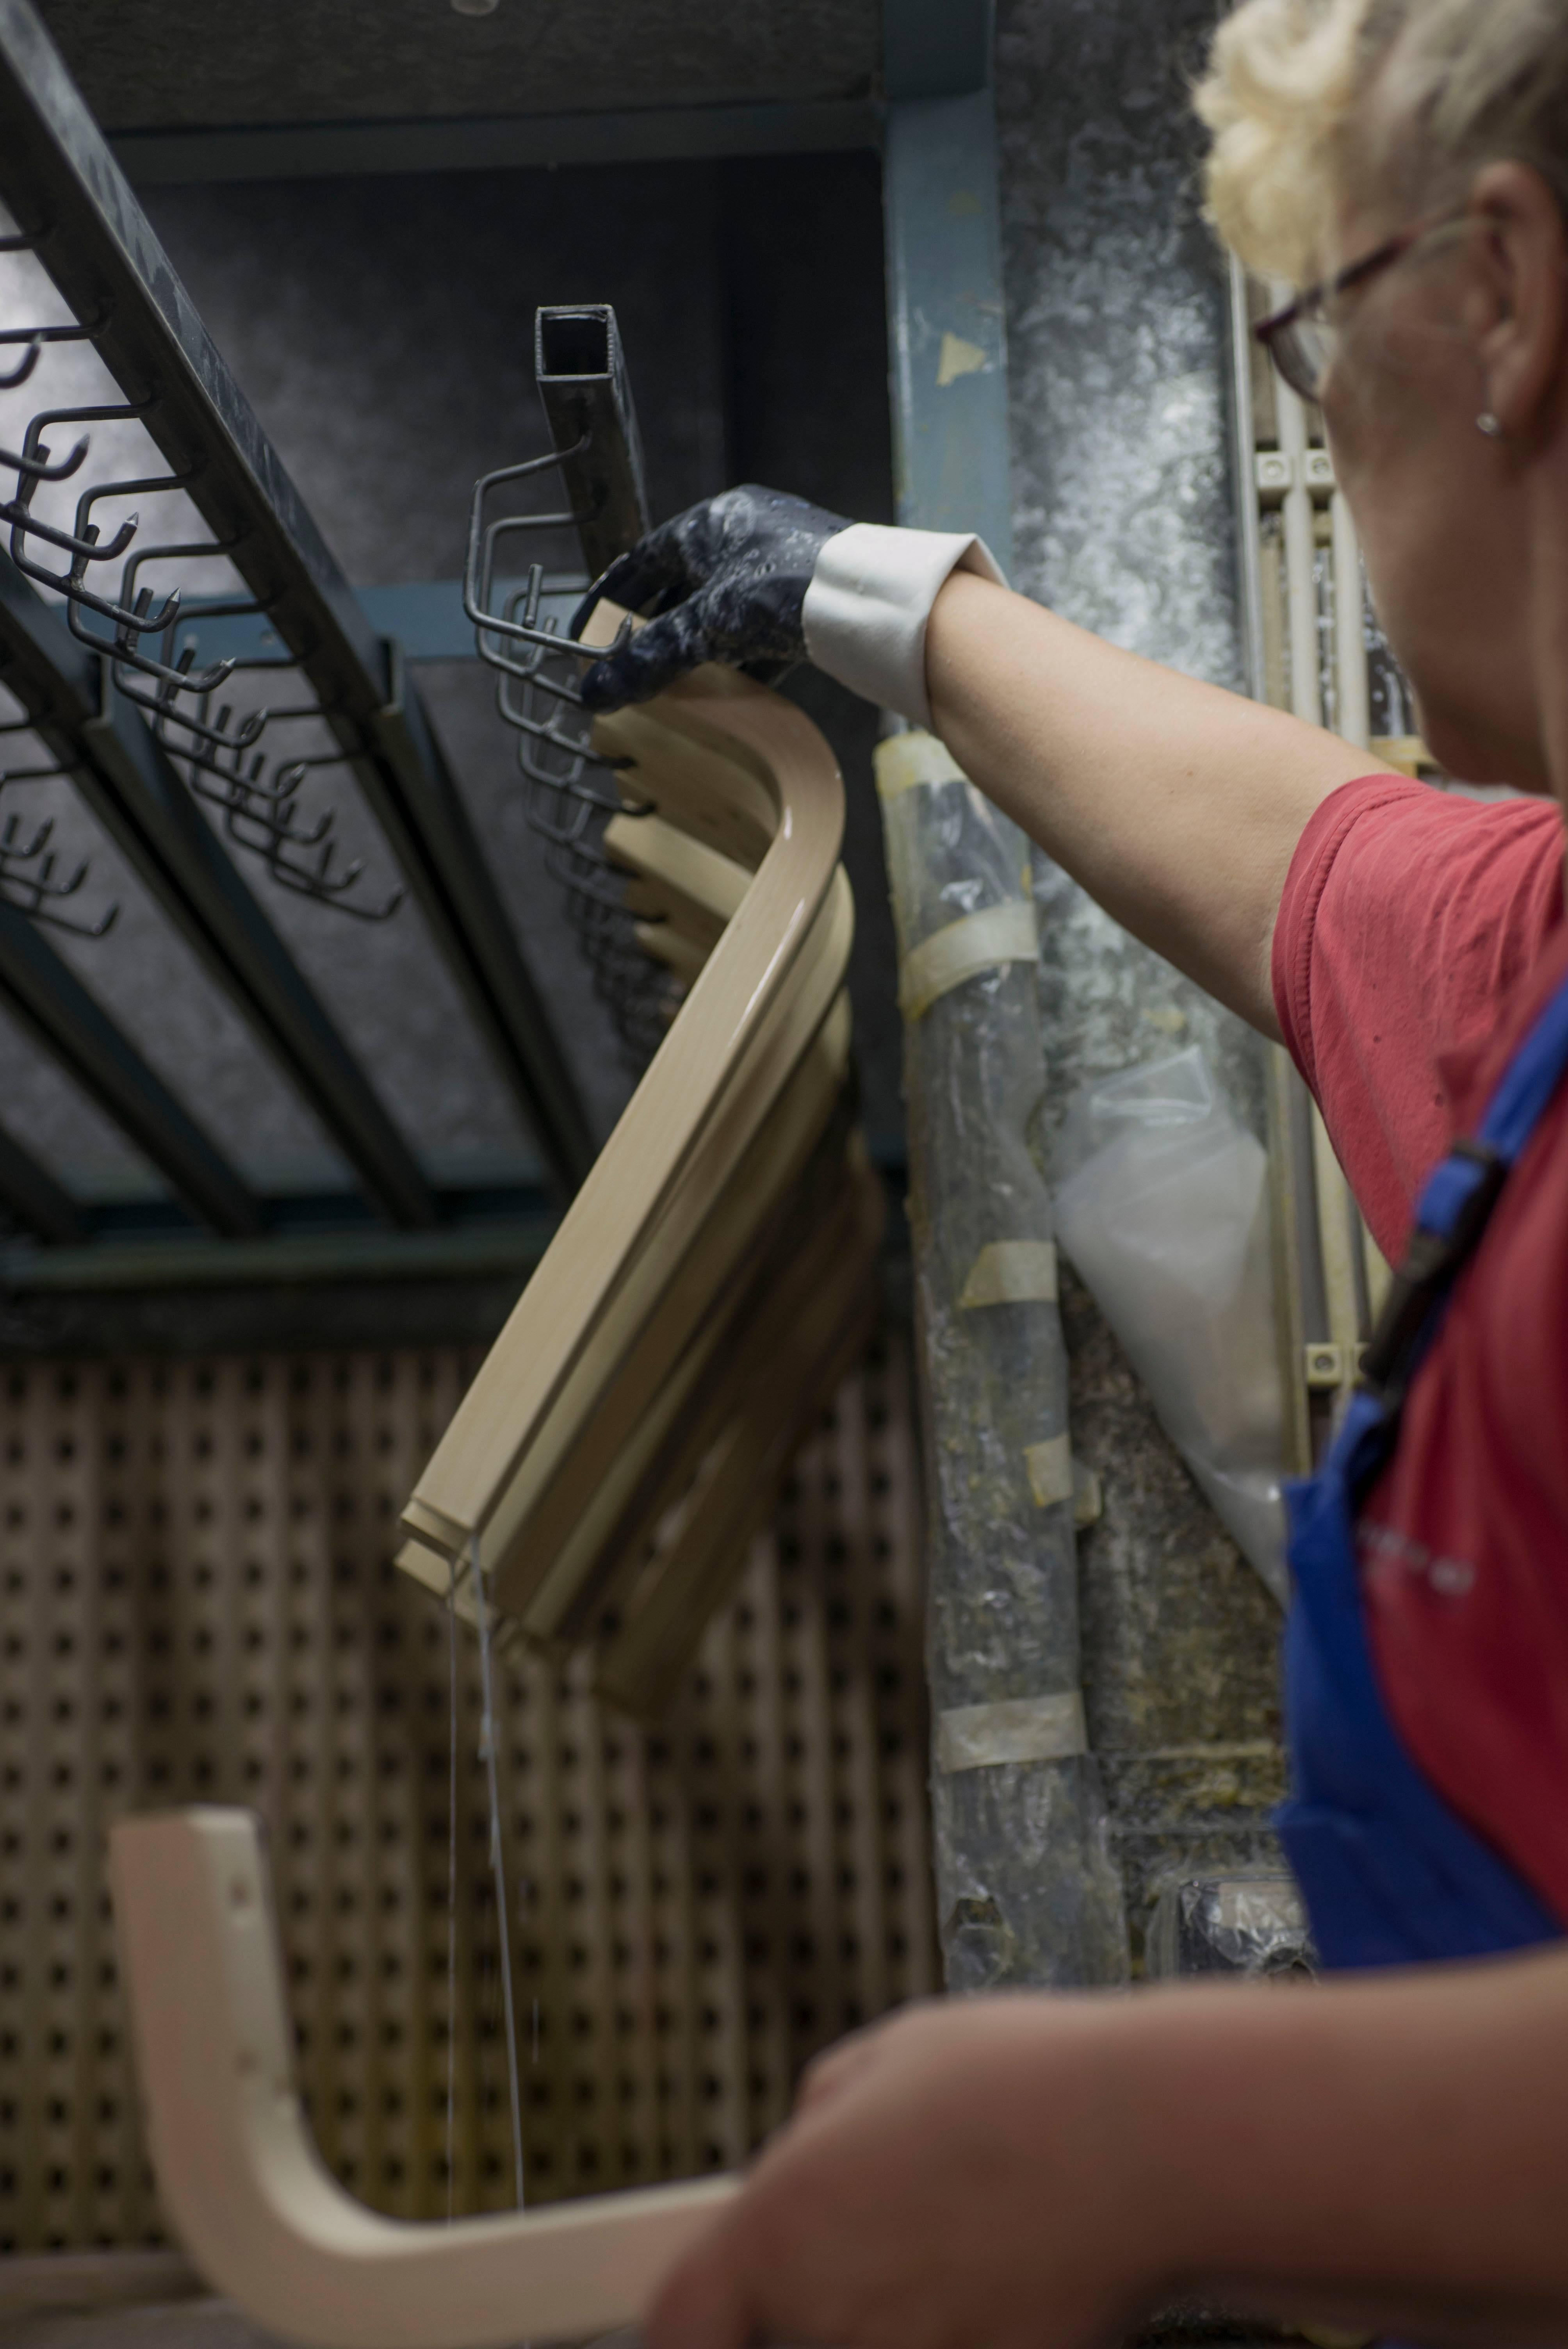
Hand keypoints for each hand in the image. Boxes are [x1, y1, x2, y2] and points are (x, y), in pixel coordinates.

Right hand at [572, 484, 846, 710]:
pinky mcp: (809, 595)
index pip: (643, 560)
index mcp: (710, 524)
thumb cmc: (784, 588)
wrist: (871, 599)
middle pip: (683, 586)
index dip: (612, 596)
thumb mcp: (708, 623)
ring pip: (724, 610)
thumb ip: (653, 656)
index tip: (590, 629)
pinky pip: (762, 629)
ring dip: (700, 646)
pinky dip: (743, 658)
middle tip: (631, 663)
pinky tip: (734, 689)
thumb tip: (596, 691)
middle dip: (656, 628)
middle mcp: (743, 533)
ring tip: (676, 683)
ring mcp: (780, 562)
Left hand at [645, 1995, 1171, 2348]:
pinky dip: (966, 2322)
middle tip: (893, 2235)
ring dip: (901, 2308)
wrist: (1152, 2145)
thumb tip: (809, 2138)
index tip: (714, 2319)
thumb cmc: (1029, 2087)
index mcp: (782, 2222)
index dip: (694, 2326)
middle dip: (819, 2295)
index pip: (683, 2320)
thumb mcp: (893, 2051)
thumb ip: (825, 2109)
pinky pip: (949, 2345)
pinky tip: (1011, 2272)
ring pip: (870, 2339)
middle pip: (786, 2331)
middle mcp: (827, 2311)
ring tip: (968, 2239)